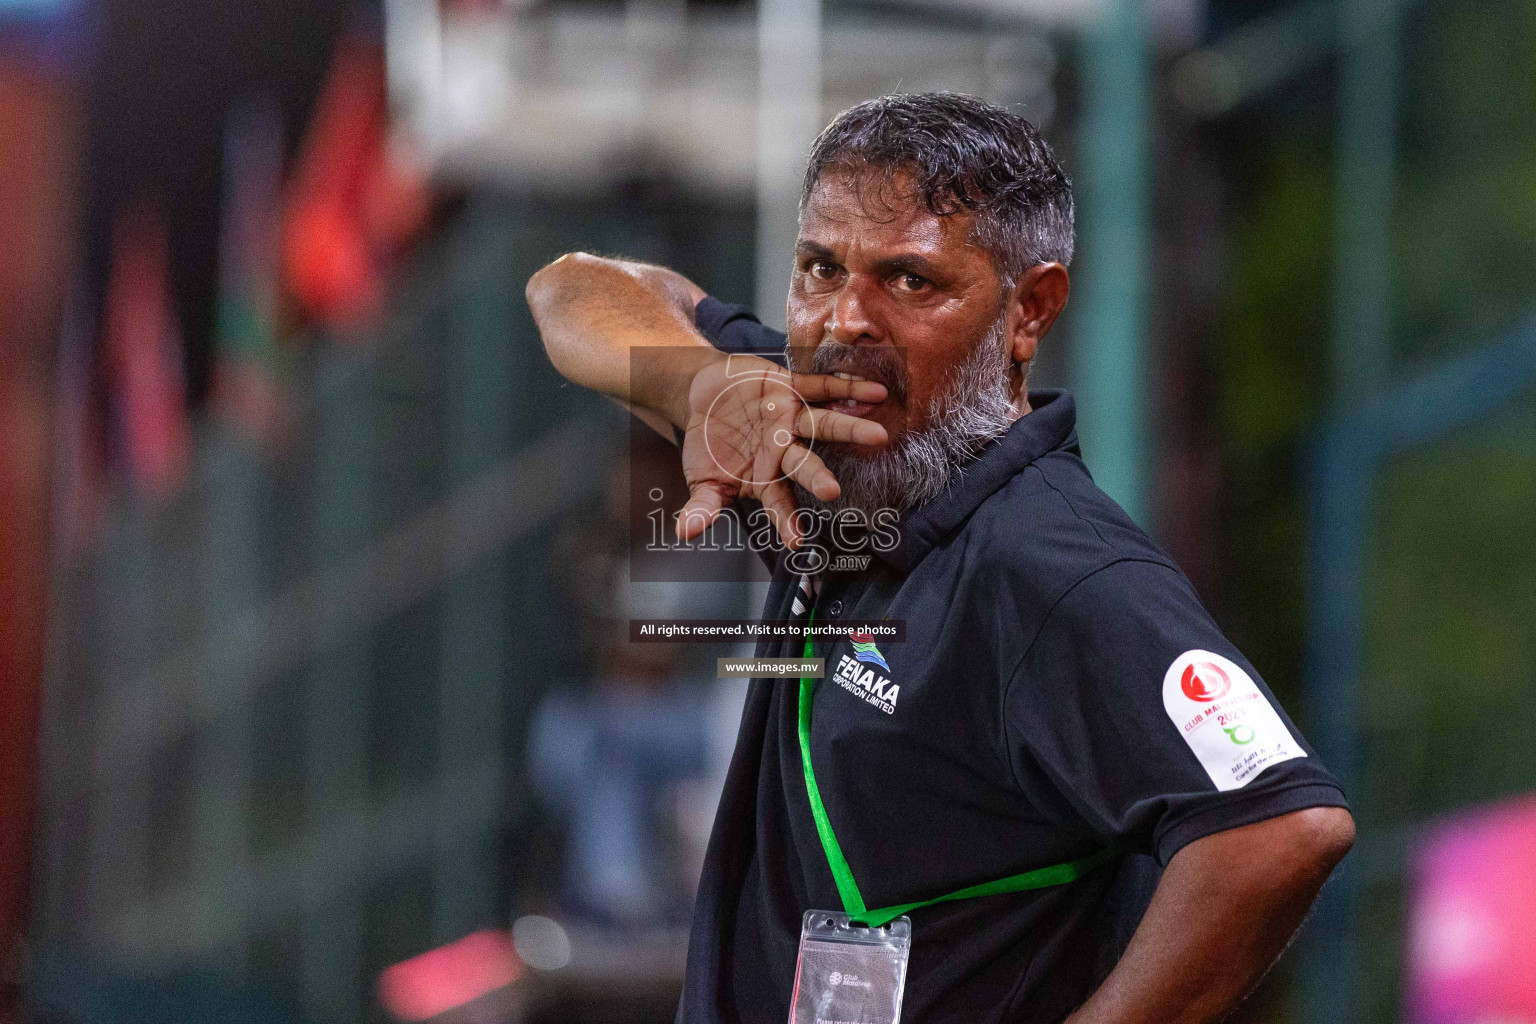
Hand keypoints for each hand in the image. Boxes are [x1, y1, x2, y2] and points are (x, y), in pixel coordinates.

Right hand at [674, 354, 887, 548]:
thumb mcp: (701, 477)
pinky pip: (822, 387)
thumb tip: (684, 533)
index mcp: (765, 477)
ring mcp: (792, 419)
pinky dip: (849, 387)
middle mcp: (784, 450)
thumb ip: (701, 506)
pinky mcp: (792, 387)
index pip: (778, 504)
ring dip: (850, 430)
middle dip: (817, 477)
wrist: (706, 394)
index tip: (797, 541)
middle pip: (804, 465)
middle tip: (832, 492)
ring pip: (823, 425)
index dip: (787, 521)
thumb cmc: (710, 443)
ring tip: (879, 436)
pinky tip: (877, 392)